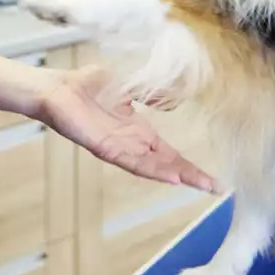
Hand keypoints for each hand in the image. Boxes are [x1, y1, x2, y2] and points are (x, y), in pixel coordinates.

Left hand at [38, 65, 218, 193]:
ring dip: (175, 175)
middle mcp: (130, 143)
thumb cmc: (88, 86)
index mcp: (137, 131)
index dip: (189, 165)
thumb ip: (151, 95)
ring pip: (151, 166)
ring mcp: (118, 147)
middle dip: (190, 176)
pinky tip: (168, 174)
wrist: (58, 88)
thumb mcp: (129, 87)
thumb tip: (174, 103)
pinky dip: (151, 168)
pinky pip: (130, 160)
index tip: (211, 177)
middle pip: (165, 164)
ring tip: (198, 184)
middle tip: (215, 188)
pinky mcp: (104, 146)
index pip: (168, 152)